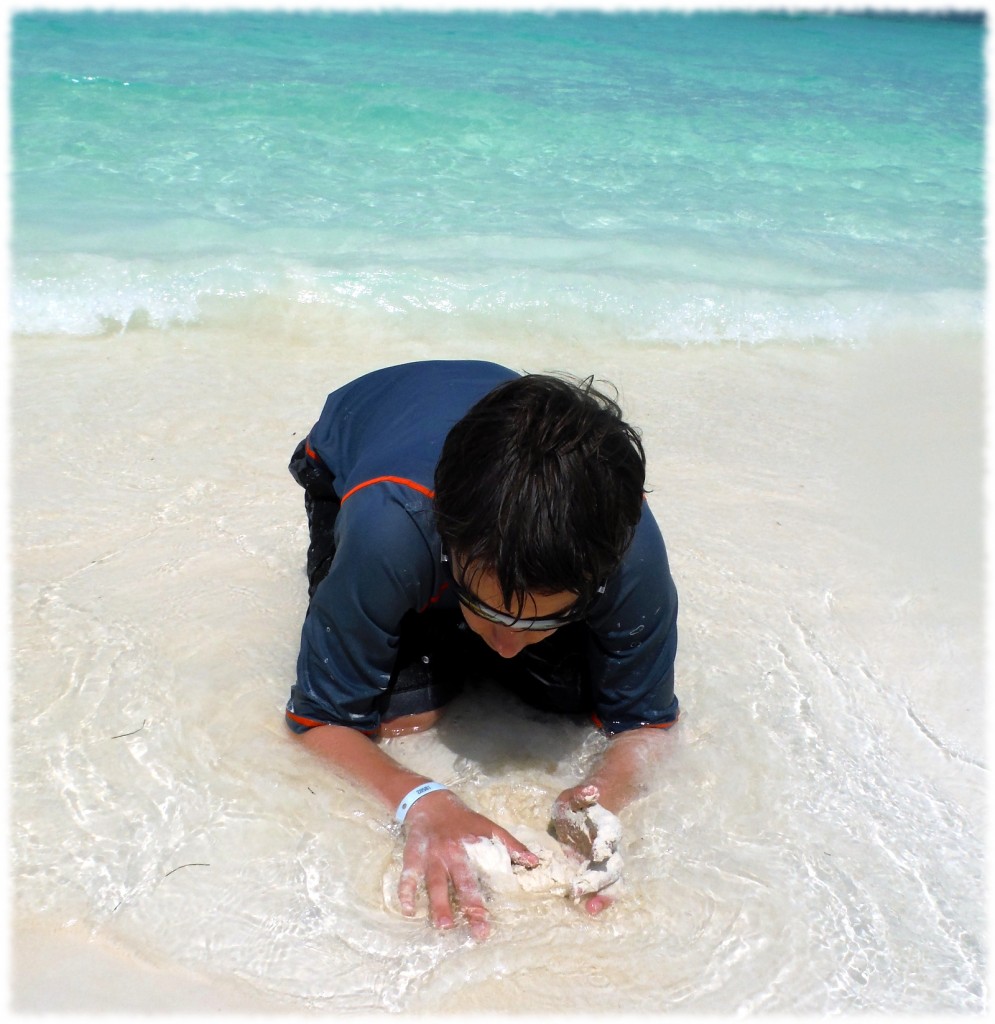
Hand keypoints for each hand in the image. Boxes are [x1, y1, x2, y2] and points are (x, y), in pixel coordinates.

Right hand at [397, 789, 538, 939]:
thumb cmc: (463, 819)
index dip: (489, 896)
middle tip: (478, 932)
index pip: (484, 874)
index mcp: (472, 847)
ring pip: (435, 882)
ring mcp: (432, 854)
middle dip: (470, 907)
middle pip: (462, 882)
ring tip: (444, 926)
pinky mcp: (413, 854)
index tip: (493, 921)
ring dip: (439, 904)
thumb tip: (534, 862)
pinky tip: (408, 910)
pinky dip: (406, 891)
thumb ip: (511, 844)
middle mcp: (452, 852)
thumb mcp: (488, 827)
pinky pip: (408, 874)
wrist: (430, 801)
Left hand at [551, 784, 622, 915]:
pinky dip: (600, 901)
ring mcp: (606, 865)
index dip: (606, 843)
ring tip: (591, 908)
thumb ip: (581, 795)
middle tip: (578, 887)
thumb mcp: (572, 798)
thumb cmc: (575, 808)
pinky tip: (589, 909)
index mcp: (607, 825)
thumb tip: (592, 791)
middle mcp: (611, 848)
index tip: (598, 852)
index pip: (611, 834)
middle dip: (598, 878)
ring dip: (605, 896)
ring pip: (614, 883)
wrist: (578, 820)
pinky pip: (605, 892)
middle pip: (613, 865)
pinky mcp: (597, 877)